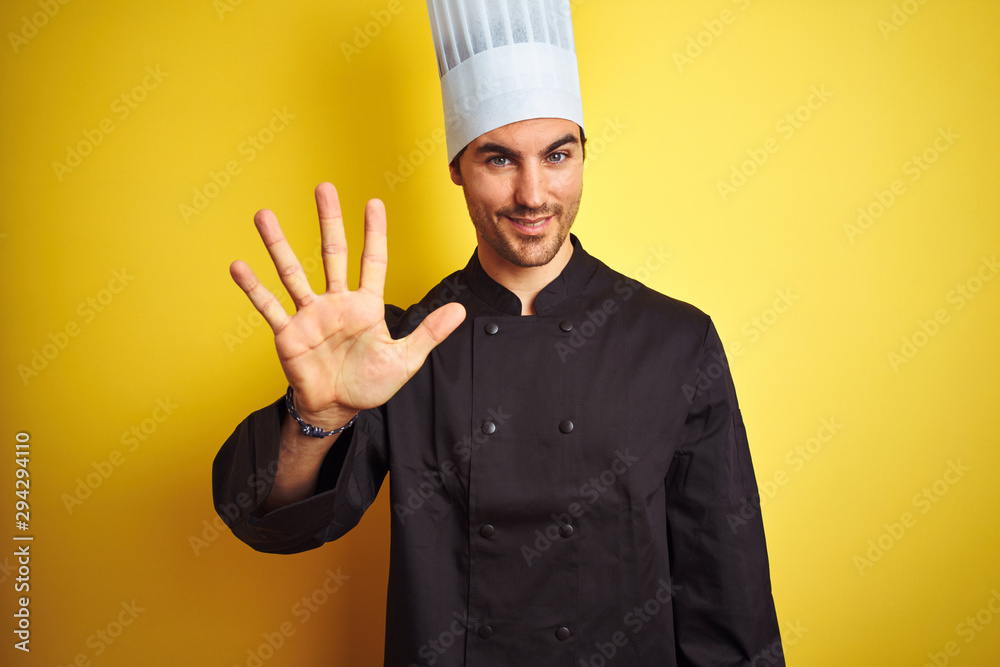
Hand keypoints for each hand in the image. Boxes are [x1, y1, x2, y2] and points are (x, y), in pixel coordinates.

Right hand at [230, 182, 465, 428]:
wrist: (337, 409)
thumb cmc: (369, 384)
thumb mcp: (405, 359)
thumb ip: (429, 333)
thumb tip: (461, 311)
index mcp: (366, 306)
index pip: (372, 260)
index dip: (374, 233)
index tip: (374, 203)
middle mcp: (336, 302)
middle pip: (332, 252)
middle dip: (329, 220)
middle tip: (323, 187)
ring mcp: (310, 315)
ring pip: (292, 271)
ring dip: (278, 244)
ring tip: (264, 215)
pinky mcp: (288, 333)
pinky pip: (269, 307)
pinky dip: (254, 288)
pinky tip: (239, 266)